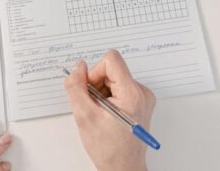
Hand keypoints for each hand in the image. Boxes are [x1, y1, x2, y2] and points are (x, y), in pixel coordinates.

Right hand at [64, 50, 155, 170]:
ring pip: (114, 79)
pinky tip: (106, 115)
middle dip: (97, 85)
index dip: (94, 72)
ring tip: (100, 114)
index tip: (89, 90)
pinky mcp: (140, 102)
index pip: (111, 60)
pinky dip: (108, 98)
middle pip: (112, 69)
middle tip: (93, 107)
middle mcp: (142, 92)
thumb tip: (78, 67)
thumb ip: (76, 87)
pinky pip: (119, 88)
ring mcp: (143, 97)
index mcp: (132, 94)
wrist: (123, 168)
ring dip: (101, 93)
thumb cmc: (109, 149)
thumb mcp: (84, 116)